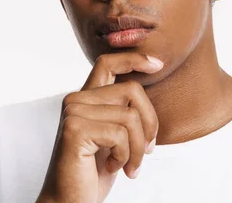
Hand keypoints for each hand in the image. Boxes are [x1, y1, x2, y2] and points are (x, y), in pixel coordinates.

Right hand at [37, 52, 162, 202]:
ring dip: (139, 149)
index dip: (134, 58)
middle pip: (132, 90)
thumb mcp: (115, 137)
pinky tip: (114, 168)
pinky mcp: (75, 129)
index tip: (158, 64)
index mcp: (85, 98)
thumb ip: (123, 112)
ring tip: (129, 166)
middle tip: (148, 151)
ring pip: (130, 116)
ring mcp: (73, 112)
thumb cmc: (94, 173)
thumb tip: (149, 92)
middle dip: (150, 123)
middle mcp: (75, 99)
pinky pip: (120, 135)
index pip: (108, 63)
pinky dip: (126, 156)